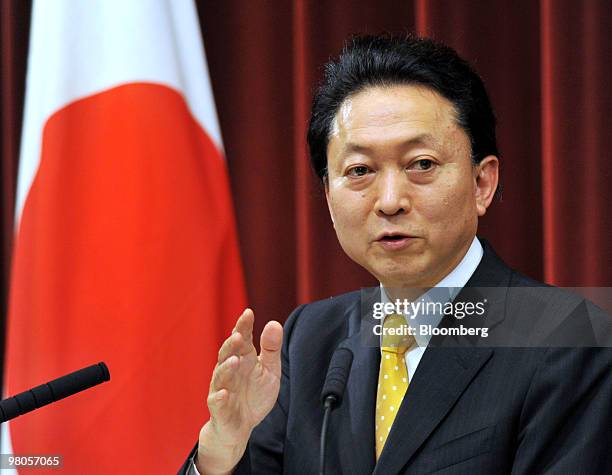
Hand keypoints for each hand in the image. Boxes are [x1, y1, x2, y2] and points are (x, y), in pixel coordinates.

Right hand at [196, 309, 282, 474]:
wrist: (241, 427)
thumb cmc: (254, 394)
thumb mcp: (269, 370)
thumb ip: (271, 348)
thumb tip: (274, 323)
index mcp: (243, 358)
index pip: (241, 338)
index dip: (244, 326)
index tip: (248, 313)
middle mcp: (230, 370)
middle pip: (227, 354)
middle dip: (232, 345)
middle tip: (239, 336)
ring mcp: (222, 388)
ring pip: (221, 376)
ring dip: (226, 368)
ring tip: (235, 361)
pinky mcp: (220, 409)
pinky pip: (217, 403)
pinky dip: (219, 398)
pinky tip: (223, 394)